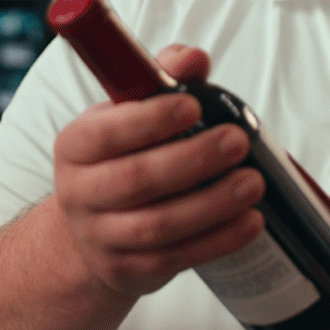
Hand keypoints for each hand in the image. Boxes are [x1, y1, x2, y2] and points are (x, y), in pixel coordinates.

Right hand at [52, 44, 266, 300]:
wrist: (93, 230)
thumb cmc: (123, 155)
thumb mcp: (130, 113)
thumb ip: (162, 77)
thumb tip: (194, 58)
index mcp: (76, 146)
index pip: (105, 132)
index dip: (149, 120)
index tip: (193, 106)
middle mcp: (79, 194)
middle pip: (136, 180)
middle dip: (192, 160)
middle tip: (237, 140)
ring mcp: (102, 238)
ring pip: (159, 225)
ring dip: (212, 204)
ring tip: (253, 182)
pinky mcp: (130, 271)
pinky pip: (178, 258)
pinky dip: (219, 241)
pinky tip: (250, 221)